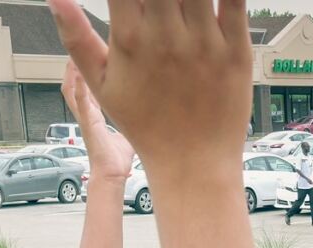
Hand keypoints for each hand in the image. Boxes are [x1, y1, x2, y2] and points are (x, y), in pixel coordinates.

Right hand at [51, 0, 250, 168]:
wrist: (194, 165)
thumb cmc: (145, 125)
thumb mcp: (101, 85)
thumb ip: (76, 36)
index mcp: (130, 38)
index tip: (133, 0)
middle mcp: (167, 36)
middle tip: (160, 3)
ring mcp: (205, 43)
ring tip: (181, 5)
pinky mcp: (236, 52)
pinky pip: (236, 1)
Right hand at [63, 60, 133, 180]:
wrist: (113, 175)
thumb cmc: (117, 161)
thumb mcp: (126, 136)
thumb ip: (131, 124)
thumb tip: (143, 117)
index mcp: (95, 118)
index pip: (86, 93)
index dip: (86, 77)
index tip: (90, 62)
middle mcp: (87, 116)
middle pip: (73, 88)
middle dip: (73, 71)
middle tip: (75, 56)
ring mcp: (85, 119)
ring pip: (71, 91)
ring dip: (71, 74)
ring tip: (72, 58)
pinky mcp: (88, 123)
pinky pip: (80, 101)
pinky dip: (79, 86)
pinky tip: (79, 72)